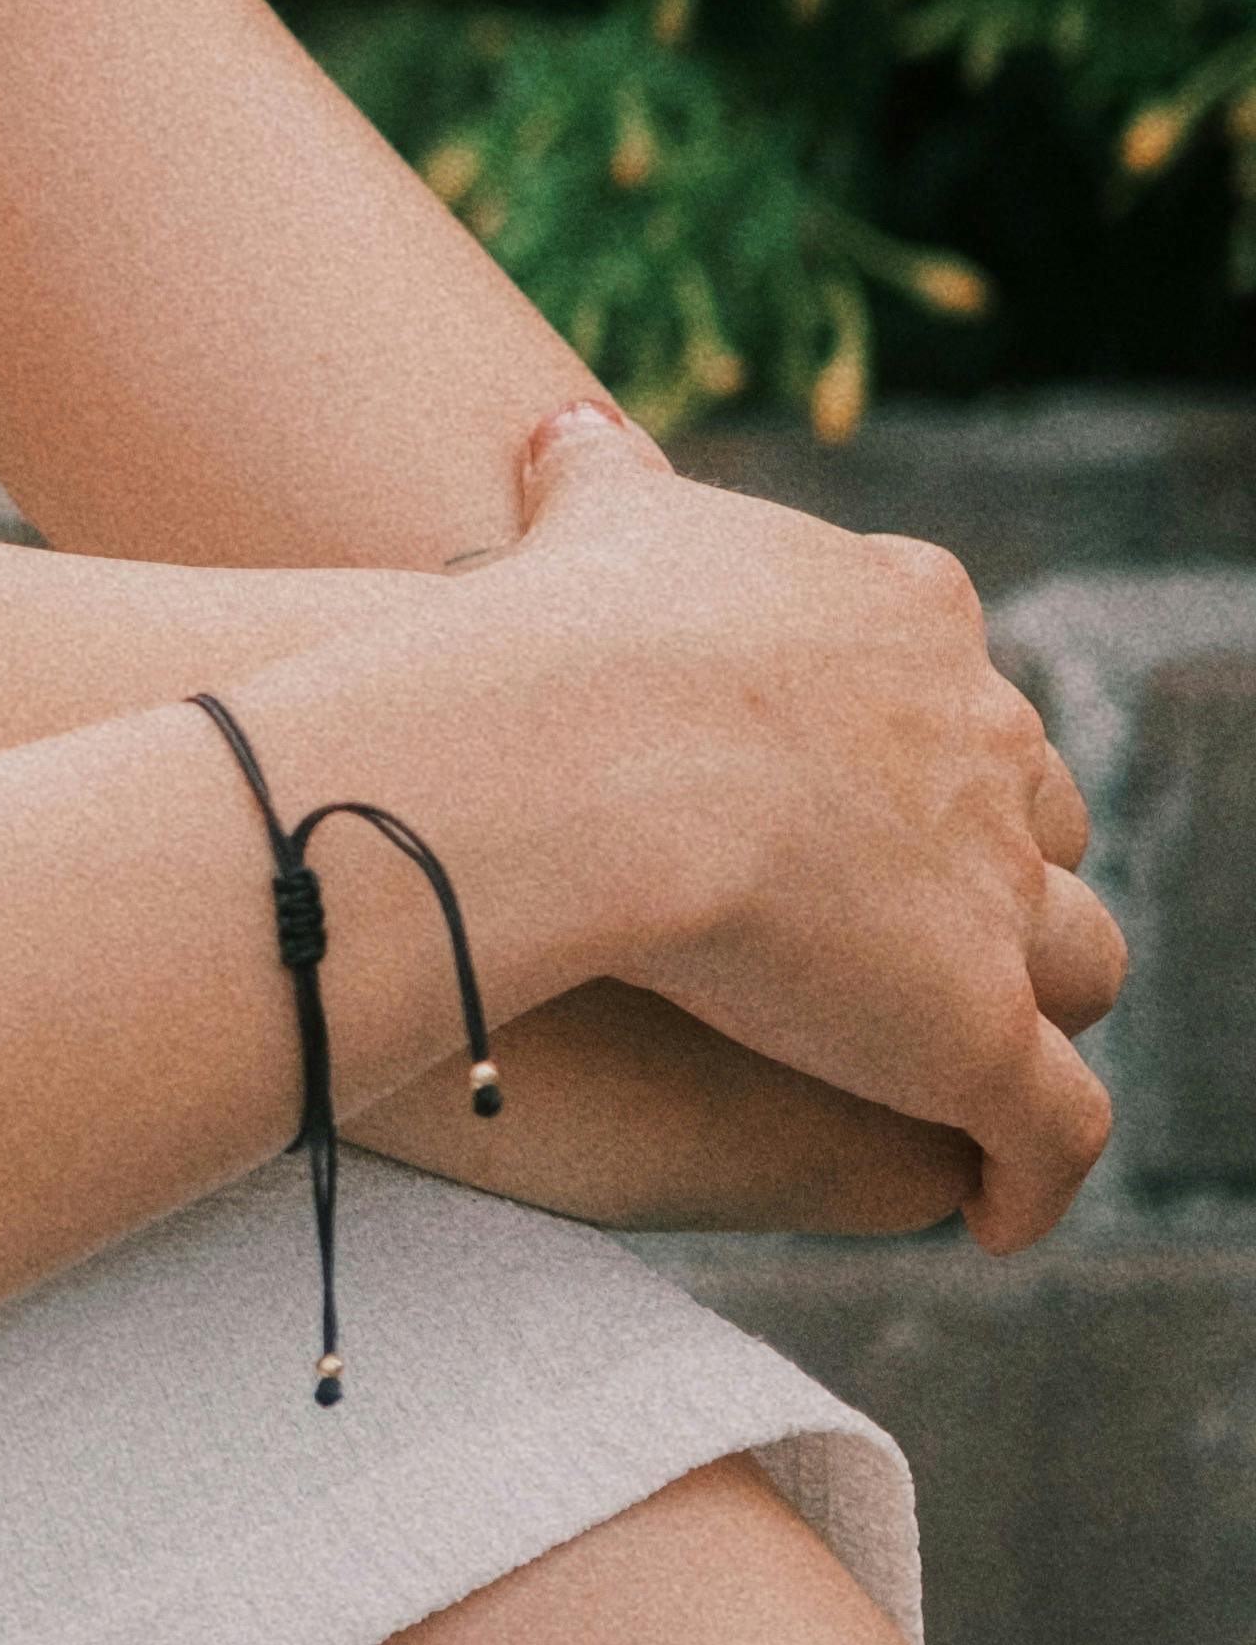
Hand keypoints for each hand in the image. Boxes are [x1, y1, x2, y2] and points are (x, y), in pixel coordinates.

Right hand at [399, 404, 1120, 1254]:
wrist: (588, 745)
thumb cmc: (571, 626)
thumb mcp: (599, 514)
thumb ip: (602, 483)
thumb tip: (569, 434)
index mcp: (912, 617)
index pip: (965, 683)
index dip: (926, 744)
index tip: (859, 787)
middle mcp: (989, 744)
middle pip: (1041, 818)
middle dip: (995, 870)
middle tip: (905, 929)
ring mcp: (998, 893)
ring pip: (1075, 962)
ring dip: (1030, 1009)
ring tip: (961, 1065)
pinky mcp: (980, 1032)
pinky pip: (1051, 1131)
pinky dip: (1031, 1176)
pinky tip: (988, 1211)